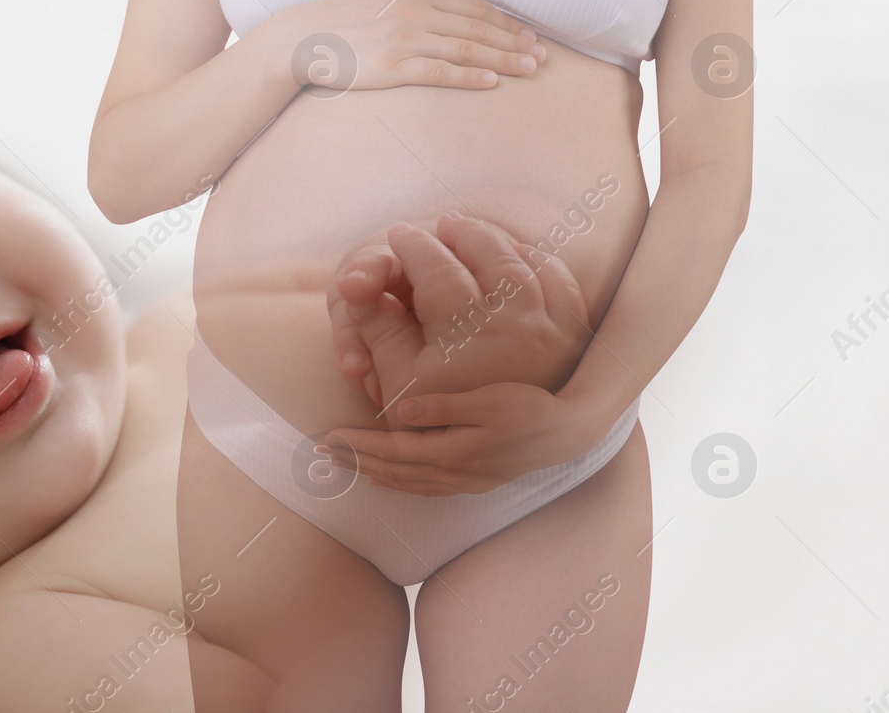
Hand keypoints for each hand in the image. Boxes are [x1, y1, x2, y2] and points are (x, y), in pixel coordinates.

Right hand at [269, 0, 547, 91]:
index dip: (505, 22)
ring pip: (467, 49)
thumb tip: (440, 3)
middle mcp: (414, 10)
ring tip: (530, 70)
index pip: (472, 6)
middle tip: (542, 55)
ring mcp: (404, 38)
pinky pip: (441, 72)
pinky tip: (492, 83)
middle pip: (477, 27)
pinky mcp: (393, 67)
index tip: (528, 35)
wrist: (302, 38)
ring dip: (504, 59)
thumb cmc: (339, 18)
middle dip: (515, 42)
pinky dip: (471, 76)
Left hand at [320, 382, 604, 495]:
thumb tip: (398, 410)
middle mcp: (454, 474)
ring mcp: (464, 482)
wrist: (568, 432)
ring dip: (372, 474)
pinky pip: (425, 489)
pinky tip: (388, 479)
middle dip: (354, 461)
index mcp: (453, 452)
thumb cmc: (529, 407)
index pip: (392, 451)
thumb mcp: (487, 399)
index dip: (357, 445)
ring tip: (343, 465)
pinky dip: (400, 484)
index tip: (328, 437)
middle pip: (392, 471)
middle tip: (320, 452)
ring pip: (406, 484)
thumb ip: (442, 406)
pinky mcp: (474, 481)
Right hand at [326, 212, 592, 411]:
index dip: (415, 246)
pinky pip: (559, 282)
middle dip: (461, 234)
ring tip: (472, 232)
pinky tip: (518, 255)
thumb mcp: (395, 376)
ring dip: (497, 241)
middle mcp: (512, 326)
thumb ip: (375, 325)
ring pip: (524, 262)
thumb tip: (355, 284)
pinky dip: (538, 261)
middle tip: (441, 225)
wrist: (500, 454)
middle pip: (487, 255)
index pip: (436, 269)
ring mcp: (548, 330)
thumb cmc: (438, 416)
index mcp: (464, 334)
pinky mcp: (571, 337)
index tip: (400, 234)